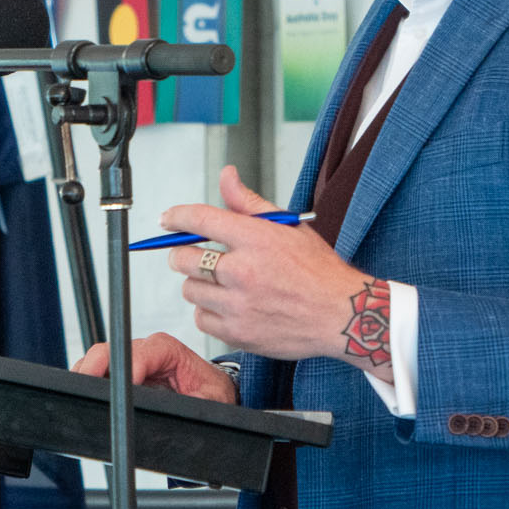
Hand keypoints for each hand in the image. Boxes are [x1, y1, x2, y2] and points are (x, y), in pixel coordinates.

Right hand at [72, 332, 237, 403]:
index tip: (121, 390)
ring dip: (89, 376)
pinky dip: (89, 382)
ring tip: (83, 396)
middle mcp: (145, 349)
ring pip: (99, 359)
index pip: (139, 353)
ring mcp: (131, 358)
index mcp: (167, 350)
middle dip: (95, 369)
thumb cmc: (211, 394)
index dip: (126, 370)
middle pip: (111, 351)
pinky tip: (87, 396)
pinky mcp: (122, 371)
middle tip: (87, 391)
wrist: (211, 395)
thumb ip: (193, 404)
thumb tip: (176, 411)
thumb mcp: (209, 401)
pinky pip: (98, 371)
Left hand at [162, 166, 393, 378]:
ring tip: (221, 283)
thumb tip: (226, 175)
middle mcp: (243, 272)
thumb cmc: (318, 270)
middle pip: (182, 258)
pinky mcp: (238, 333)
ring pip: (189, 290)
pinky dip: (209, 312)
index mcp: (256, 239)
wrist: (341, 315)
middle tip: (195, 255)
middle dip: (182, 253)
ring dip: (199, 284)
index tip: (167, 220)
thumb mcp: (289, 226)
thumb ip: (249, 203)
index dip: (176, 217)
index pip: (199, 220)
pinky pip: (201, 319)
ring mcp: (238, 306)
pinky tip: (228, 306)